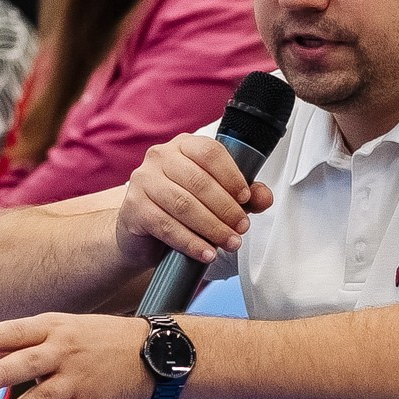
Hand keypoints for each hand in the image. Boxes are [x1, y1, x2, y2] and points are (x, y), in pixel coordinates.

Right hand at [114, 135, 273, 269]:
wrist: (141, 234)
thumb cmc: (180, 209)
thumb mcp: (215, 199)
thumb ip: (242, 196)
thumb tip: (265, 197)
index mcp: (183, 146)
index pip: (210, 152)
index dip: (232, 176)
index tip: (246, 199)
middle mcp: (160, 157)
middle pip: (199, 181)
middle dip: (226, 209)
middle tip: (242, 228)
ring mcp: (143, 181)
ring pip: (184, 205)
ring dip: (212, 227)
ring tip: (230, 243)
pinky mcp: (134, 208)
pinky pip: (167, 226)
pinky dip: (191, 242)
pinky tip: (206, 253)